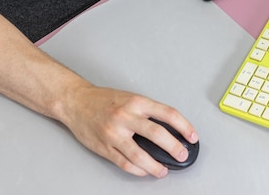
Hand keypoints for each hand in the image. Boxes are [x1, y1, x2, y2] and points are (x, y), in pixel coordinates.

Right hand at [61, 85, 197, 177]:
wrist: (75, 102)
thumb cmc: (104, 100)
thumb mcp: (130, 98)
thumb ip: (148, 111)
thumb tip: (170, 129)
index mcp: (136, 102)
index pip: (167, 113)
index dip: (184, 126)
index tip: (192, 136)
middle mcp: (126, 116)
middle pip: (157, 134)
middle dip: (174, 147)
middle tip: (182, 155)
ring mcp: (114, 133)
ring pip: (139, 154)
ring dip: (155, 166)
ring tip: (163, 170)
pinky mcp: (104, 146)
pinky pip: (124, 162)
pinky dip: (137, 170)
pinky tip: (145, 171)